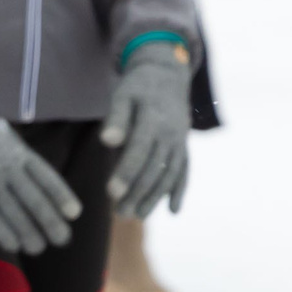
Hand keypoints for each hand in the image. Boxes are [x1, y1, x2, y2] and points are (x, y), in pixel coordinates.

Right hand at [0, 82, 81, 256]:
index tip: (74, 213)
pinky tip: (13, 245)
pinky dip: (1, 231)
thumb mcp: (4, 133)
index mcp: (20, 153)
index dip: (61, 196)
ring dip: (28, 232)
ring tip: (39, 248)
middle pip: (34, 199)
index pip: (47, 178)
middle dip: (50, 221)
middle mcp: (8, 169)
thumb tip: (32, 171)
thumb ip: (18, 153)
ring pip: (14, 211)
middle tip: (62, 239)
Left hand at [100, 39, 191, 218]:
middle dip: (137, 192)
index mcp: (154, 119)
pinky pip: (184, 170)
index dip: (126, 172)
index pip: (139, 150)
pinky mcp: (184, 146)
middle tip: (119, 213)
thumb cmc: (137, 87)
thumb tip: (107, 141)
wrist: (167, 75)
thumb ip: (116, 119)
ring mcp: (180, 141)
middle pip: (154, 168)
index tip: (112, 193)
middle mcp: (171, 133)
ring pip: (169, 173)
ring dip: (155, 197)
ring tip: (137, 216)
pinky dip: (180, 190)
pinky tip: (173, 211)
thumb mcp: (123, 95)